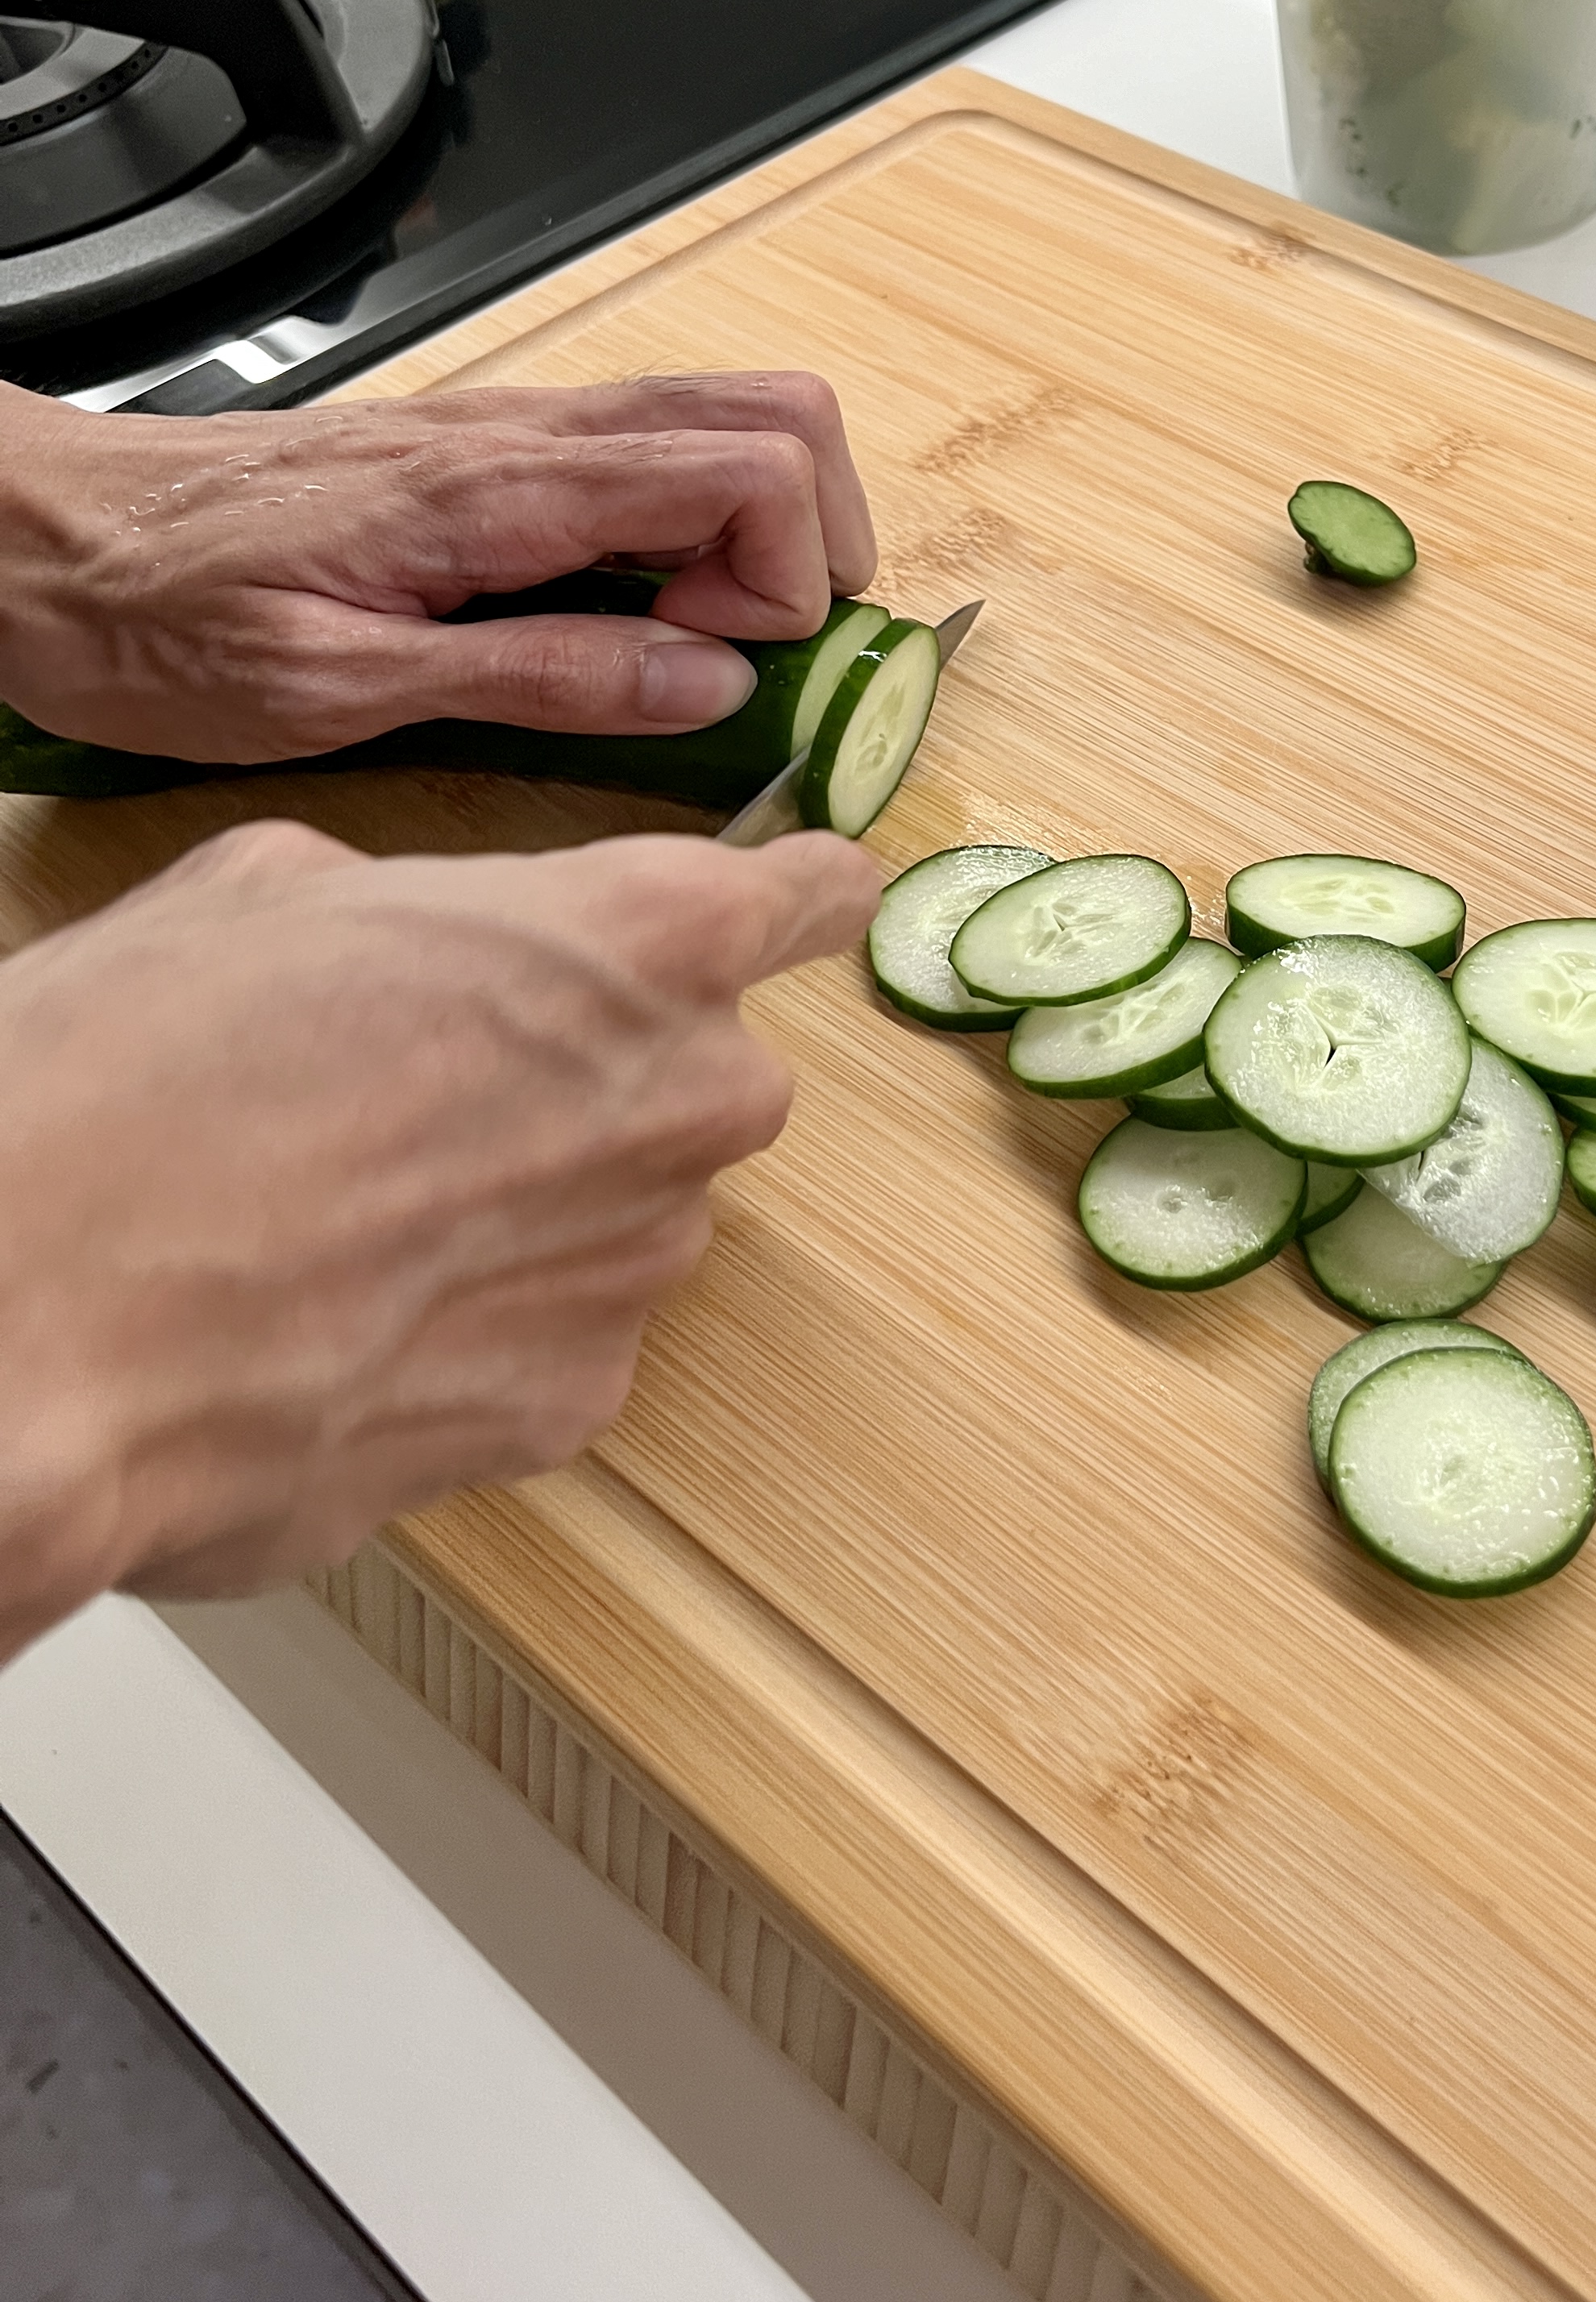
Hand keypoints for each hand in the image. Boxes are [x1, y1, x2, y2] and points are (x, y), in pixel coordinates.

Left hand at [0, 372, 877, 763]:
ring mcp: (509, 431)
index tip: (728, 672)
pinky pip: (646, 453)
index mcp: (495, 491)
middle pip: (775, 415)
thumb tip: (705, 684)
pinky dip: (692, 529)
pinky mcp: (486, 452)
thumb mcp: (336, 692)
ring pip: (723, 419)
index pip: (751, 469)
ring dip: (760, 531)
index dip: (787, 579)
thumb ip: (538, 679)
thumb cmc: (154, 620)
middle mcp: (519, 435)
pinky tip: (627, 619)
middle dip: (814, 540)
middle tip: (750, 656)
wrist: (35, 536)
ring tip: (696, 645)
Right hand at [0, 818, 879, 1659]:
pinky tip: (336, 1315)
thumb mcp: (267, 892)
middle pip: (699, 1072)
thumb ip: (425, 911)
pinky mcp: (568, 1409)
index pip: (811, 899)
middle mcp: (684, 1106)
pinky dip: (468, 1330)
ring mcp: (638, 1272)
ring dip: (522, 1207)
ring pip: (618, 1213)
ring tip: (341, 1210)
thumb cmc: (132, 1087)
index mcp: (641, 942)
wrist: (35, 1324)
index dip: (797, 899)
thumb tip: (430, 951)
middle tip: (420, 1083)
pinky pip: (551, 1338)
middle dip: (593, 1074)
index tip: (799, 906)